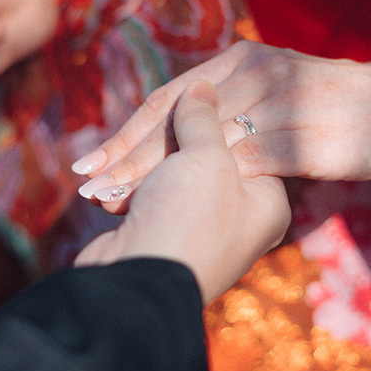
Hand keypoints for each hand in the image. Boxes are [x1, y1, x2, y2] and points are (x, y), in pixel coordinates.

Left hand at [71, 41, 370, 209]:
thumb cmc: (330, 104)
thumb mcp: (272, 94)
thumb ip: (228, 107)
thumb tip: (175, 136)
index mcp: (242, 60)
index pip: (170, 100)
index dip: (126, 133)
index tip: (88, 164)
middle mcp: (258, 72)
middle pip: (179, 120)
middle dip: (129, 157)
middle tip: (88, 187)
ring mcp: (287, 102)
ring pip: (207, 144)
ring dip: (160, 176)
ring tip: (120, 203)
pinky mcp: (314, 137)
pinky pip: (255, 161)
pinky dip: (213, 186)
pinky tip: (185, 209)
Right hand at [74, 80, 290, 304]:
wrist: (138, 284)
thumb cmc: (188, 219)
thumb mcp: (206, 157)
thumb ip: (204, 117)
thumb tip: (203, 85)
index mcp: (269, 200)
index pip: (248, 138)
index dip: (214, 113)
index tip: (191, 95)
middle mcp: (241, 215)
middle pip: (208, 152)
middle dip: (168, 139)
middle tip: (149, 123)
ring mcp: (201, 225)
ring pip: (171, 170)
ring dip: (138, 164)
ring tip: (109, 163)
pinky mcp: (163, 233)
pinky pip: (147, 193)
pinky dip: (125, 187)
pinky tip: (101, 185)